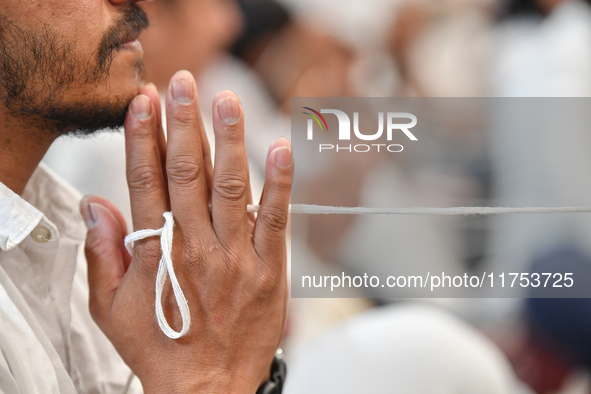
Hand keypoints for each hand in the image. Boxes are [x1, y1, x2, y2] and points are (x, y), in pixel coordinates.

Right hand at [80, 70, 291, 392]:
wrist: (208, 388)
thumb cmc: (160, 345)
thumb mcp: (111, 309)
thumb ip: (104, 253)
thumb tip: (97, 204)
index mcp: (156, 252)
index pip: (145, 181)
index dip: (144, 137)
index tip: (146, 101)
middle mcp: (195, 246)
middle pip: (187, 173)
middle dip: (184, 123)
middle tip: (184, 83)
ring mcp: (235, 256)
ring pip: (231, 186)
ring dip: (228, 139)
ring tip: (226, 100)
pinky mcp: (268, 269)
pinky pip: (275, 219)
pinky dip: (279, 183)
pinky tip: (280, 149)